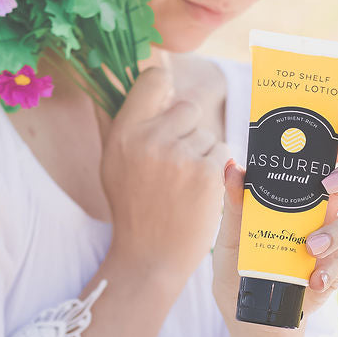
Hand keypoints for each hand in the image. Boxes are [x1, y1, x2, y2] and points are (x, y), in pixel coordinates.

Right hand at [99, 58, 229, 285]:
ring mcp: (180, 156)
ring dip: (204, 156)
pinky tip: (200, 193)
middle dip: (188, 132)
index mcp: (124, 133)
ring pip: (208, 135)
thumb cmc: (135, 210)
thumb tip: (157, 79)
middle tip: (177, 165)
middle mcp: (150, 139)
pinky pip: (223, 154)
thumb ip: (131, 124)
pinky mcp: (207, 173)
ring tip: (185, 187)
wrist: (150, 257)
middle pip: (188, 109)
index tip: (169, 104)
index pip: (154, 80)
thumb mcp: (115, 163)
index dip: (166, 89)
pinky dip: (218, 172)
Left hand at [212, 118, 337, 328]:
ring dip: (337, 229)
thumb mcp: (230, 235)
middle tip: (332, 184)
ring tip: (310, 246)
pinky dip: (331, 268)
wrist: (252, 313)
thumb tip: (233, 168)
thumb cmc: (242, 264)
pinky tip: (314, 279)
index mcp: (304, 180)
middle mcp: (328, 200)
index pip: (336, 145)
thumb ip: (234, 204)